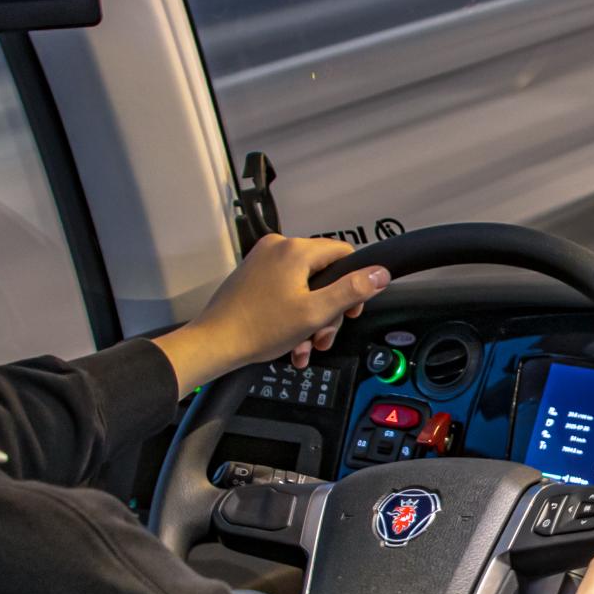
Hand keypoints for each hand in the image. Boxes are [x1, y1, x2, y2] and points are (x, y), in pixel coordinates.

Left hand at [153, 235, 388, 398]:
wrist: (214, 343)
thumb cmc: (257, 329)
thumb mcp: (316, 313)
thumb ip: (352, 290)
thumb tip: (379, 273)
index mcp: (295, 250)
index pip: (343, 253)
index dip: (354, 283)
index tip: (351, 309)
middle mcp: (277, 248)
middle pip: (323, 274)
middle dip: (328, 310)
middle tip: (322, 336)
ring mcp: (262, 261)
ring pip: (304, 286)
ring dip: (310, 319)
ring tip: (304, 345)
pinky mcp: (253, 276)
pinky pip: (285, 291)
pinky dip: (292, 314)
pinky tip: (291, 341)